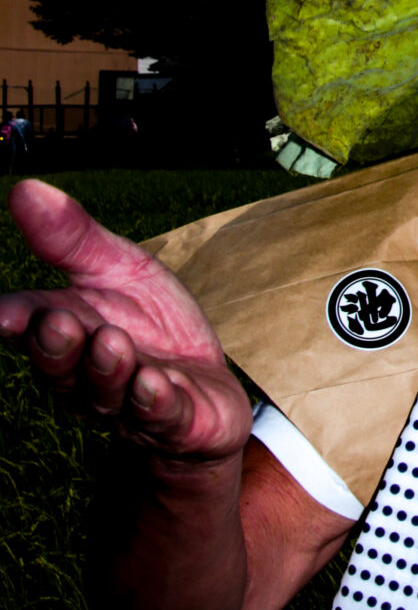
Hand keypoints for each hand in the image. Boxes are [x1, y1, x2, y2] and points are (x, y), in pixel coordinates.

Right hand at [0, 180, 251, 464]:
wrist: (206, 385)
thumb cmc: (151, 323)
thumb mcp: (119, 267)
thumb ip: (73, 238)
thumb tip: (23, 188)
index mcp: (67, 329)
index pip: (30, 325)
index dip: (15, 321)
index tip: (4, 314)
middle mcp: (86, 372)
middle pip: (62, 364)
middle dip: (58, 345)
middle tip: (58, 323)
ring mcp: (127, 402)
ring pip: (108, 390)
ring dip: (108, 368)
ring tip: (111, 343)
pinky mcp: (174, 421)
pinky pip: (161, 415)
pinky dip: (156, 401)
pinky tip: (155, 385)